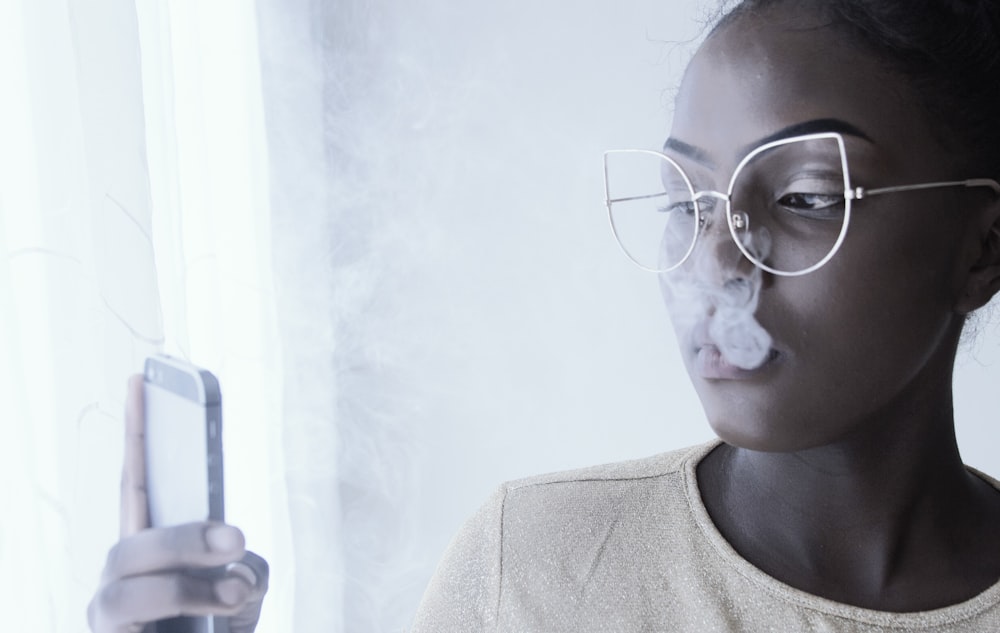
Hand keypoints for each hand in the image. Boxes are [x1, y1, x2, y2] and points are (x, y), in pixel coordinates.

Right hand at [88, 375, 268, 632]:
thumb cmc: (221, 626)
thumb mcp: (245, 587)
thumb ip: (245, 566)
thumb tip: (237, 567)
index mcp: (152, 544)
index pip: (137, 480)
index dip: (136, 432)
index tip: (139, 380)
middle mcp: (121, 572)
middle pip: (130, 534)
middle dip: (185, 535)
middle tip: (238, 541)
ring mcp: (108, 609)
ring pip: (127, 577)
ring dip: (188, 582)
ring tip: (237, 592)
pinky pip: (135, 617)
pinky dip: (189, 608)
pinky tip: (225, 614)